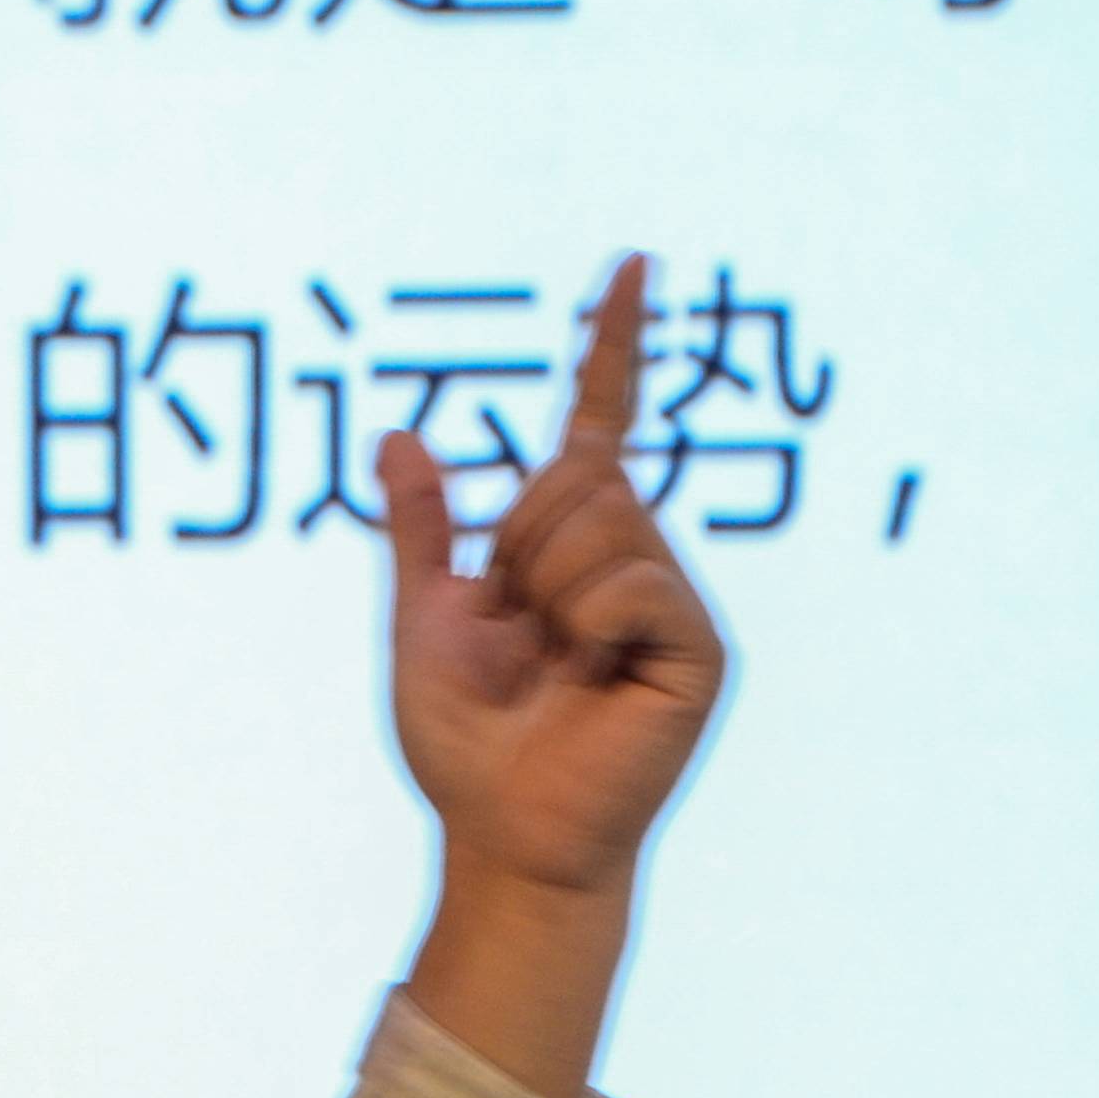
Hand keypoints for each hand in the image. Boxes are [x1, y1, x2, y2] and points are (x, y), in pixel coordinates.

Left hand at [377, 255, 727, 1097]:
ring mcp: (673, 601)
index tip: (628, 264)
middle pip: (581, 474)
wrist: (500, 833)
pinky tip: (593, 674)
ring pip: (603, 522)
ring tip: (556, 660)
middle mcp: (634, 560)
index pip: (599, 426)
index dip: (611, 346)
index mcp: (571, 548)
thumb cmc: (465, 743)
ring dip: (546, 590)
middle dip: (519, 544)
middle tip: (518, 627)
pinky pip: (634, 582)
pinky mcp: (699, 648)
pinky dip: (589, 622)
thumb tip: (400, 434)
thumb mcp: (420, 620)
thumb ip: (424, 530)